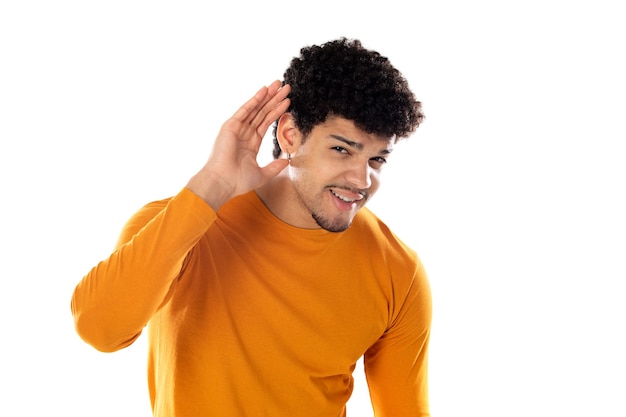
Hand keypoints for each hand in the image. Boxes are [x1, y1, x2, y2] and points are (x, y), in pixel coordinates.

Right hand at [187, 80, 290, 209]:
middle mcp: (244, 133)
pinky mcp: (230, 126)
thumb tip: (287, 161)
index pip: (266, 123)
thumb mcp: (262, 174)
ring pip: (256, 108)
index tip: (287, 102)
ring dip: (268, 96)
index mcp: (251, 143)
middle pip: (263, 112)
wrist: (224, 182)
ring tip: (279, 84)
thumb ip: (274, 167)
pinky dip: (255, 99)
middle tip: (287, 87)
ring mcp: (237, 128)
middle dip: (275, 100)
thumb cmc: (239, 181)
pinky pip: (245, 110)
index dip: (277, 111)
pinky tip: (264, 90)